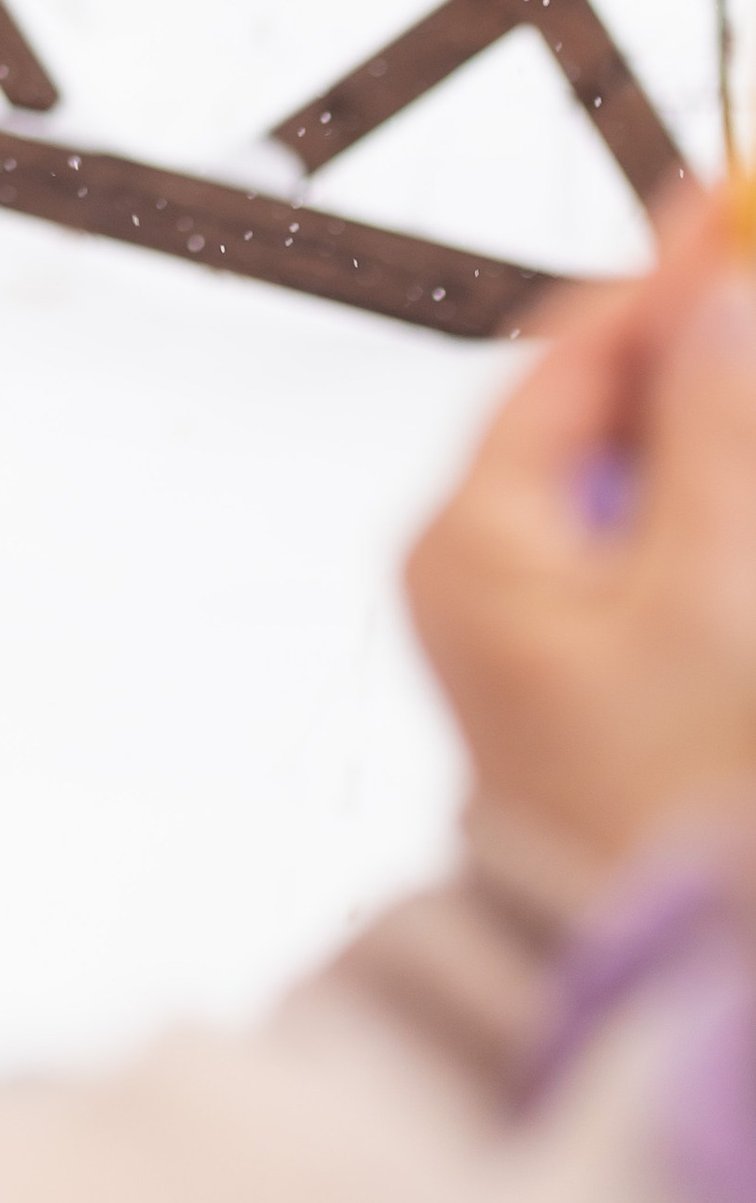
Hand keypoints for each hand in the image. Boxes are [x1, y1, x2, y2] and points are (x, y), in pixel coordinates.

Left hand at [406, 188, 755, 870]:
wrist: (662, 987)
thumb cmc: (664, 811)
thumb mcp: (711, 597)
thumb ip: (718, 435)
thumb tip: (725, 298)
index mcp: (474, 535)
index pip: (574, 353)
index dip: (671, 281)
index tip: (740, 216)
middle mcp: (486, 564)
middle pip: (613, 405)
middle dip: (708, 361)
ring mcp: (540, 620)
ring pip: (650, 475)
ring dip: (720, 436)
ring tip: (747, 417)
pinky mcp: (603, 666)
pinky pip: (667, 548)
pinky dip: (717, 517)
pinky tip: (739, 519)